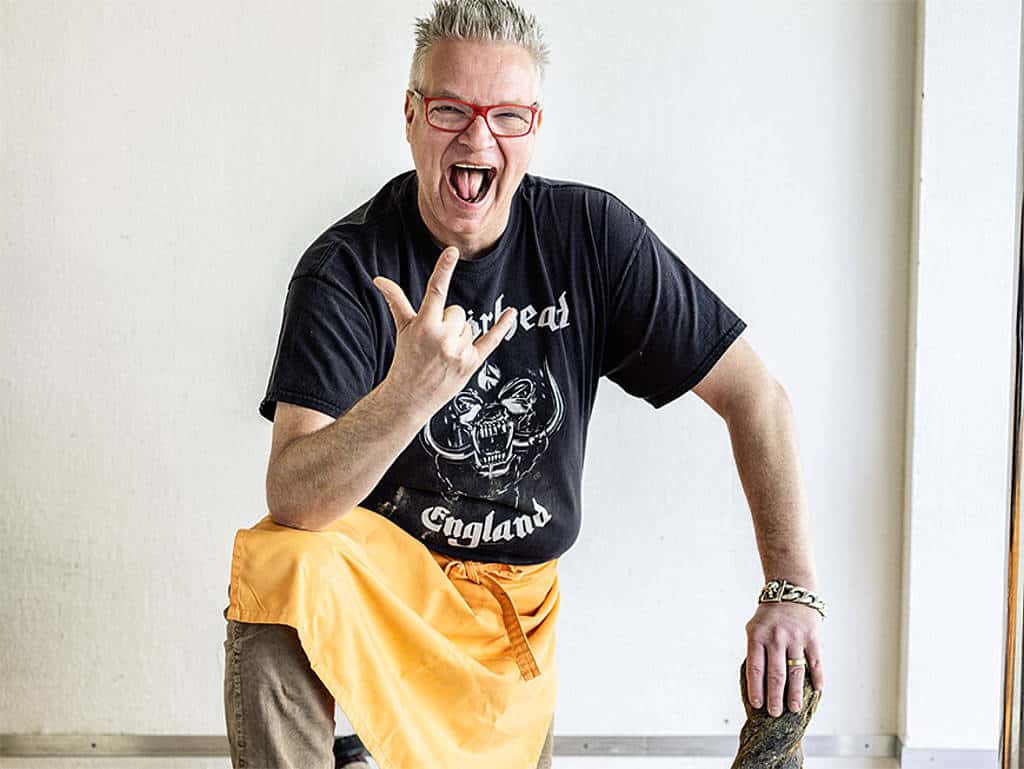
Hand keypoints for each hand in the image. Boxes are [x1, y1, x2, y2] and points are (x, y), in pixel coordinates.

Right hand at [372, 246, 516, 414]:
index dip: (443, 269)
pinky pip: (492, 339)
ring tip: (444, 354)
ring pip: (469, 327)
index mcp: (424, 325)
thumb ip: (396, 300)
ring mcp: (459, 351)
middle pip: (457, 311)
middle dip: (448, 322)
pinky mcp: (472, 363)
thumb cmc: (406, 361)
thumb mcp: (402, 329)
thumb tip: (379, 279)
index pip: (435, 290)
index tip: (451, 251)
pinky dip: (502, 327)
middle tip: (435, 342)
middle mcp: (442, 337)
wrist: (410, 397)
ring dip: (459, 336)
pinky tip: (511, 314)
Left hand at [744, 602, 823, 716]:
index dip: (756, 688)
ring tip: (794, 709)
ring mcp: (795, 638)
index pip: (755, 668)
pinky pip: (815, 662)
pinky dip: (817, 678)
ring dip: (795, 693)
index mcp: (757, 636)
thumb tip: (757, 683)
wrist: (791, 591)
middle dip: (775, 698)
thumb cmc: (769, 616)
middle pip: (776, 675)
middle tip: (775, 714)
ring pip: (796, 672)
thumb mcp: (755, 628)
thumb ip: (756, 652)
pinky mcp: (812, 637)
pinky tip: (817, 691)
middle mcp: (776, 638)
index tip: (757, 705)